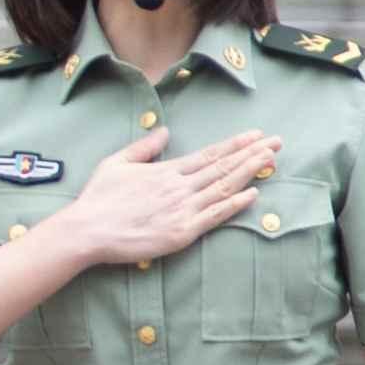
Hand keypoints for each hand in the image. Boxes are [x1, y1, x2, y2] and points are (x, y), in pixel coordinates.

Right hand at [49, 126, 278, 272]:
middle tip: (277, 142)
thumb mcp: (116, 162)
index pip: (209, 155)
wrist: (86, 231)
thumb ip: (144, 147)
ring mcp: (182, 210)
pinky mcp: (182, 233)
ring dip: (250, 172)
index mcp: (166, 170)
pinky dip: (235, 204)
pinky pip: (215, 216)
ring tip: (271, 160)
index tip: (256, 135)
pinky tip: (253, 194)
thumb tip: (165, 131)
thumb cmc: (98, 199)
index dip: (235, 145)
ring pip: (224, 187)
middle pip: (223, 167)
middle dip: (252, 154)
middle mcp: (179, 187)